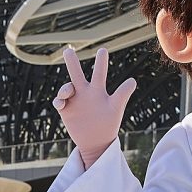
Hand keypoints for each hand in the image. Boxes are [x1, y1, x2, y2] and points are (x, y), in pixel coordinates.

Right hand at [52, 46, 136, 166]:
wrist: (96, 142)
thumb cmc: (109, 124)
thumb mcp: (116, 108)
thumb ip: (122, 94)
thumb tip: (133, 80)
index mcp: (98, 90)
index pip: (99, 73)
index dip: (101, 62)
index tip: (102, 50)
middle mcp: (85, 92)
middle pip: (77, 74)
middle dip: (72, 62)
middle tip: (68, 50)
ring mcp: (74, 101)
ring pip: (66, 87)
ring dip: (65, 87)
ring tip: (68, 92)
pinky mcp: (66, 110)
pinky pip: (59, 101)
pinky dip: (59, 101)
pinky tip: (62, 104)